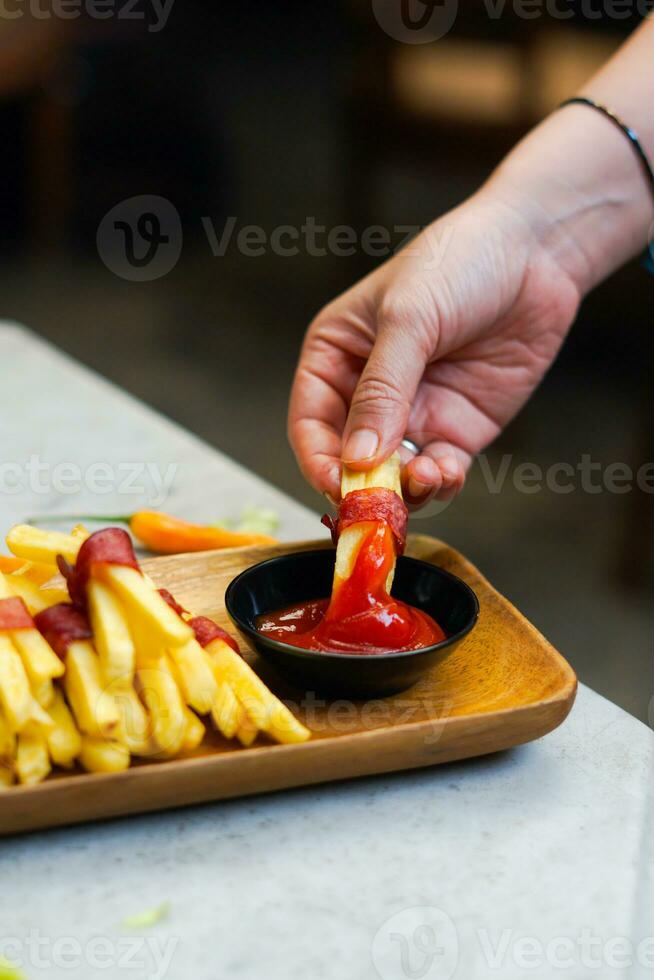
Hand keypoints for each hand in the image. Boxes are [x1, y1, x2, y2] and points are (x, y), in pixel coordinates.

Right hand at [288, 184, 581, 507]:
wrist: (537, 253)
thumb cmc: (458, 261)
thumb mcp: (408, 318)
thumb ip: (381, 390)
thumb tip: (358, 457)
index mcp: (336, 356)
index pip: (310, 422)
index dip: (318, 459)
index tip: (337, 486)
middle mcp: (368, 390)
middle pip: (348, 458)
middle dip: (363, 484)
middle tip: (380, 502)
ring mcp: (414, 412)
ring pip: (393, 474)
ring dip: (404, 489)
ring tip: (423, 478)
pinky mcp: (456, 428)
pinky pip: (437, 471)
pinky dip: (439, 482)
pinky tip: (446, 471)